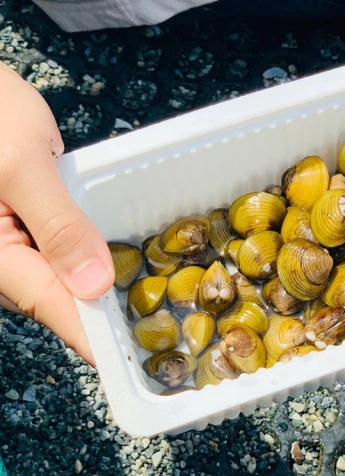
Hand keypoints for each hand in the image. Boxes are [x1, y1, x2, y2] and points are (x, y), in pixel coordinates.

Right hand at [0, 63, 113, 363]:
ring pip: (57, 277)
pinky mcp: (25, 222)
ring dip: (95, 290)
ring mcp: (11, 240)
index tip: (126, 359)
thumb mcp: (23, 166)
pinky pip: (57, 251)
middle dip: (97, 316)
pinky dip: (87, 258)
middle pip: (53, 296)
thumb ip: (58, 226)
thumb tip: (92, 285)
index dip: (90, 333)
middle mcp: (0, 255)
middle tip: (148, 331)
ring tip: (141, 304)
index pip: (48, 304)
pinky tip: (115, 261)